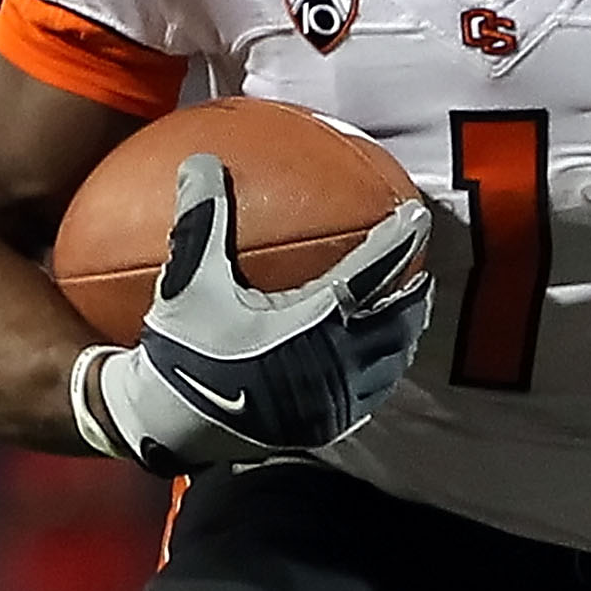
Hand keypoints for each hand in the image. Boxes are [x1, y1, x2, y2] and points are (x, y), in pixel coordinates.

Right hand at [73, 153, 431, 470]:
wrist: (170, 428)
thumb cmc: (183, 351)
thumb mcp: (189, 280)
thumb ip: (203, 219)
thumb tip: (201, 162)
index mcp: (314, 320)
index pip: (373, 269)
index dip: (399, 238)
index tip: (416, 214)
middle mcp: (336, 361)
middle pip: (398, 319)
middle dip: (413, 290)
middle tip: (420, 267)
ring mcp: (336, 400)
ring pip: (390, 361)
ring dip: (403, 332)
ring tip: (406, 311)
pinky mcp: (325, 427)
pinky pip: (370, 395)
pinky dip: (381, 370)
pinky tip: (373, 362)